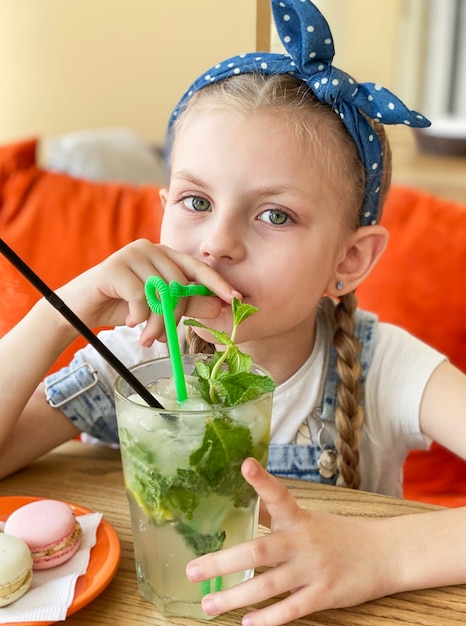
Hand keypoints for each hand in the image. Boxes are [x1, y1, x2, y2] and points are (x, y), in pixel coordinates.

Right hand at [56, 239, 240, 342]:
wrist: (81, 310)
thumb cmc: (122, 307)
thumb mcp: (158, 308)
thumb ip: (187, 303)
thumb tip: (219, 305)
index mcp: (164, 255)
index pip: (197, 267)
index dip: (217, 283)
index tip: (236, 299)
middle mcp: (150, 248)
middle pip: (179, 285)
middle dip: (175, 317)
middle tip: (164, 339)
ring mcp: (131, 254)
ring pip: (160, 292)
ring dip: (155, 323)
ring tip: (146, 337)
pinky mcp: (114, 266)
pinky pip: (139, 296)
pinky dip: (138, 316)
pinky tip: (129, 321)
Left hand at [186, 458, 395, 625]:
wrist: (382, 553)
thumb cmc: (338, 534)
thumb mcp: (308, 518)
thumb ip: (277, 514)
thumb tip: (247, 503)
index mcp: (298, 518)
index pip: (277, 495)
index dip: (261, 480)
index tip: (245, 464)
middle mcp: (302, 541)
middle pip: (258, 550)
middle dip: (222, 563)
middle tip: (193, 570)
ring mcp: (313, 569)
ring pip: (267, 585)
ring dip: (235, 597)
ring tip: (209, 605)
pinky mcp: (324, 594)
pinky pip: (291, 610)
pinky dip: (268, 619)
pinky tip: (248, 623)